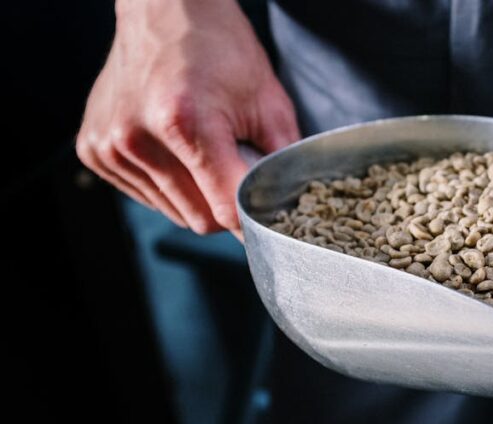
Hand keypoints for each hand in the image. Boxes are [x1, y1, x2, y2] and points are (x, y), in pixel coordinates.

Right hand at [77, 0, 299, 234]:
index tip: (265, 214)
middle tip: (233, 165)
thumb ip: (280, 162)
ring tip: (201, 148)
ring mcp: (109, 146)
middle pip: (199, 219)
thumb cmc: (220, 49)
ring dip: (195, 193)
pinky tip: (172, 147)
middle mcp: (137, 138)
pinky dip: (167, 183)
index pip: (225, 209)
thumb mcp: (268, 102)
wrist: (164, 10)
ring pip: (173, 212)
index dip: (252, 217)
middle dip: (224, 203)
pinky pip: (146, 196)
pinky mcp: (93, 150)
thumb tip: (286, 211)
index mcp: (184, 123)